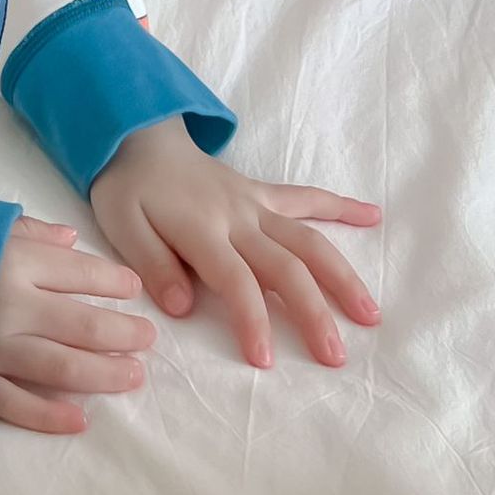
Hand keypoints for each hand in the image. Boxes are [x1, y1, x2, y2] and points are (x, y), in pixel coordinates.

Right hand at [0, 214, 155, 435]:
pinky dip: (50, 416)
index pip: (79, 273)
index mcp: (12, 259)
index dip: (112, 281)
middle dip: (122, 333)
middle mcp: (11, 305)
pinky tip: (80, 419)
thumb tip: (71, 241)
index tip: (134, 288)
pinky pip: (17, 405)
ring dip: (103, 374)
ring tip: (133, 376)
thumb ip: (27, 231)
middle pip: (83, 325)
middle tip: (148, 338)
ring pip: (62, 368)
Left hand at [87, 115, 382, 369]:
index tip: (264, 359)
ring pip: (307, 239)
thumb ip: (152, 264)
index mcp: (201, 228)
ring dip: (341, 275)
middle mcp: (237, 216)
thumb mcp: (120, 224)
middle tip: (334, 356)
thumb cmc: (127, 188)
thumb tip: (183, 306)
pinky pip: (305, 198)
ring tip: (370, 314)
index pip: (236, 280)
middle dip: (312, 312)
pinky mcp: (262, 193)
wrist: (135, 135)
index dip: (253, 319)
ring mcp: (254, 203)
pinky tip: (374, 215)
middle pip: (285, 266)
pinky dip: (341, 206)